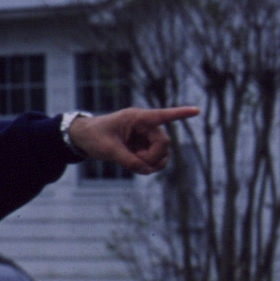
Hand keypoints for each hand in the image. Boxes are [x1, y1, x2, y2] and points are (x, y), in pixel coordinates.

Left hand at [72, 106, 200, 175]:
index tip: (196, 110)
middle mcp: (144, 126)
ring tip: (136, 166)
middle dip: (153, 157)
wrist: (83, 137)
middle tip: (137, 163)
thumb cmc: (94, 136)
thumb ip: (127, 160)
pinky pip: (154, 158)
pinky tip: (137, 166)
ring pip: (162, 152)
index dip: (180, 114)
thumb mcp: (108, 149)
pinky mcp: (142, 146)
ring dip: (153, 162)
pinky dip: (148, 165)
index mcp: (137, 118)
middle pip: (163, 143)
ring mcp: (145, 137)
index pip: (162, 115)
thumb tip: (146, 170)